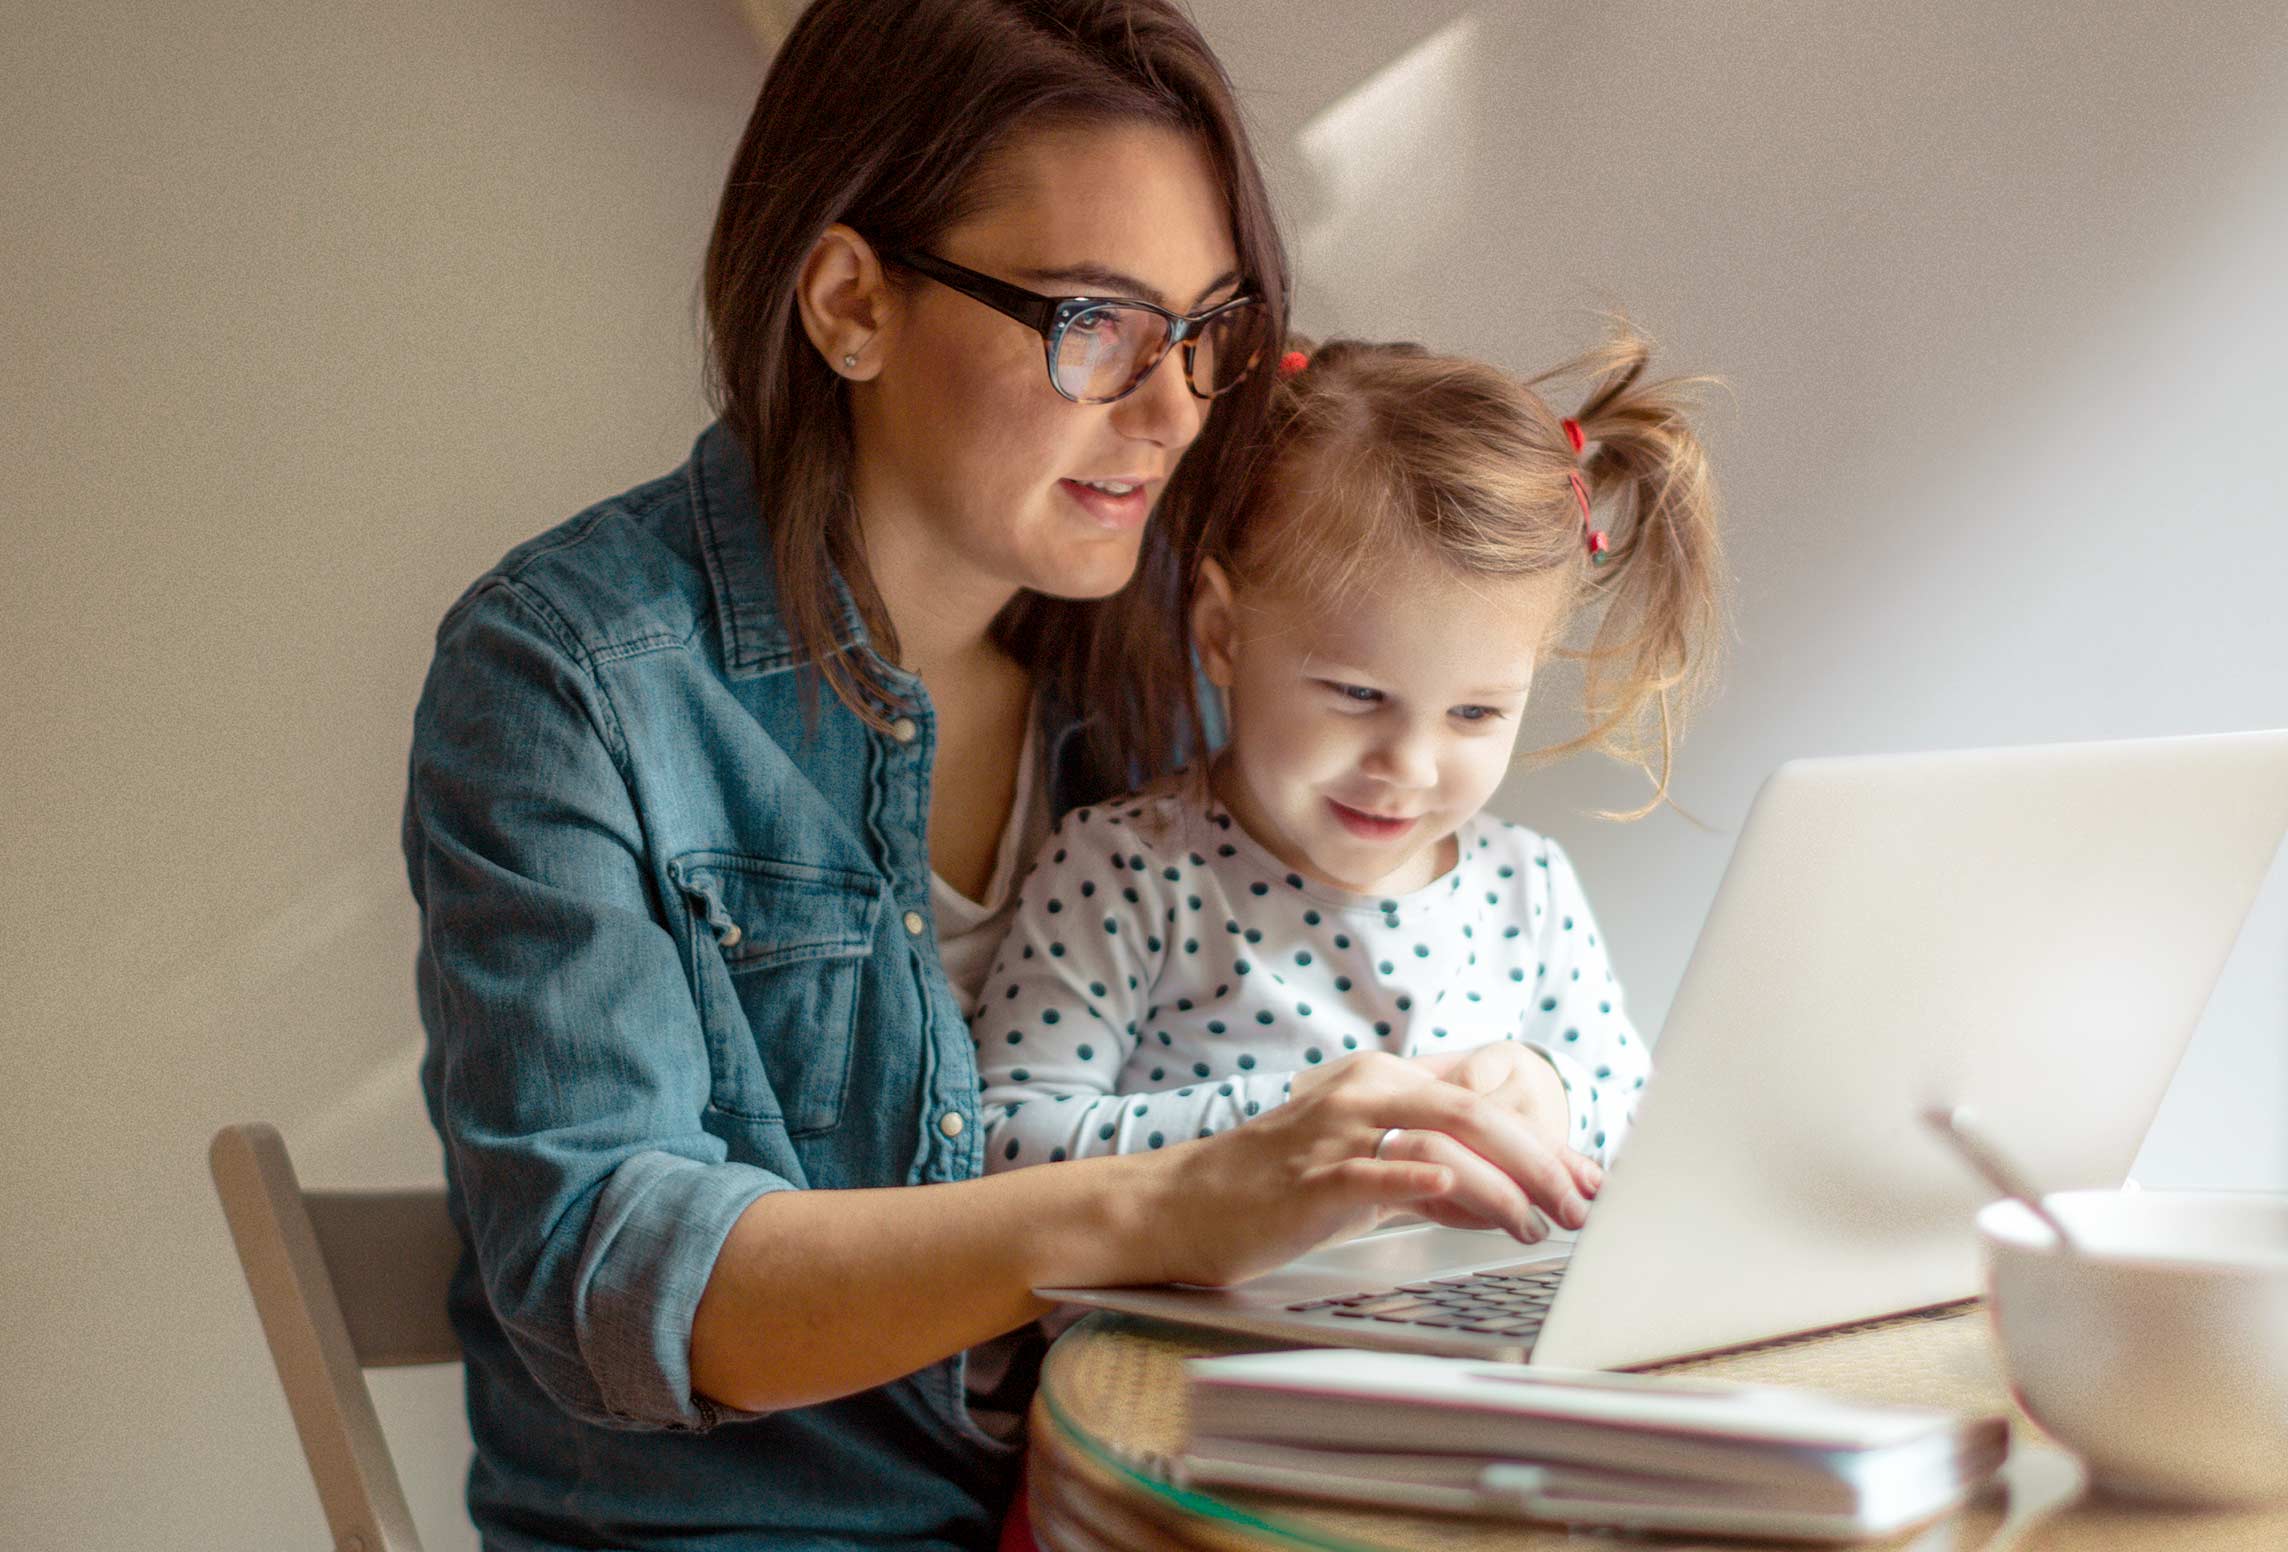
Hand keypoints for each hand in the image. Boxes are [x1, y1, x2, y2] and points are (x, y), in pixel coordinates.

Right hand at [1133, 1052, 1592, 1289]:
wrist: (1183, 1206)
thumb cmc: (1276, 1189)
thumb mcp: (1363, 1168)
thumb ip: (1429, 1173)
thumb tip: (1501, 1199)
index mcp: (1381, 1080)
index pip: (1482, 1102)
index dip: (1544, 1139)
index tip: (1590, 1177)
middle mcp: (1364, 1092)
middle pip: (1475, 1114)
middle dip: (1541, 1161)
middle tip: (1581, 1206)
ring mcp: (1335, 1133)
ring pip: (1440, 1140)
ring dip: (1502, 1186)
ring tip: (1536, 1226)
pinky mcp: (1310, 1178)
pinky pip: (1375, 1172)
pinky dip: (1420, 1179)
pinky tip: (1455, 1190)